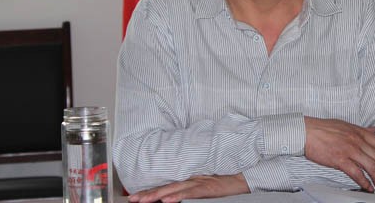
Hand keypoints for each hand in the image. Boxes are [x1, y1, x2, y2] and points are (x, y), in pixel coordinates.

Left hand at [128, 173, 249, 201]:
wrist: (242, 174)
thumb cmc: (224, 179)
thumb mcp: (204, 184)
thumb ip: (189, 187)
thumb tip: (173, 194)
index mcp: (189, 178)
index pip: (167, 184)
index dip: (150, 189)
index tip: (135, 196)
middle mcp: (191, 178)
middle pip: (166, 186)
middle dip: (148, 193)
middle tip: (133, 199)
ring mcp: (198, 182)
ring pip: (174, 188)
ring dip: (158, 194)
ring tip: (144, 200)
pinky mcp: (206, 187)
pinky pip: (190, 192)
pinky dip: (178, 195)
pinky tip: (168, 200)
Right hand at [304, 117, 374, 190]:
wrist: (306, 132)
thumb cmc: (324, 128)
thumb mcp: (346, 125)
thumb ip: (362, 129)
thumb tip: (374, 130)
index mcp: (360, 132)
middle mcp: (358, 140)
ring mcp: (350, 150)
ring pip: (372, 167)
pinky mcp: (340, 159)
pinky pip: (357, 174)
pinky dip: (364, 183)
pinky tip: (367, 187)